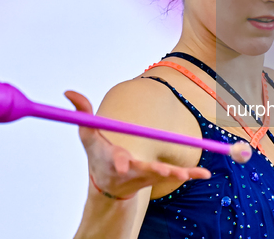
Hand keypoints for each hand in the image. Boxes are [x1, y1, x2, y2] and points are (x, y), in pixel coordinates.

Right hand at [64, 90, 210, 199]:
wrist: (109, 182)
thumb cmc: (98, 154)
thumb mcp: (88, 134)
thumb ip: (82, 112)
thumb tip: (68, 91)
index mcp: (113, 159)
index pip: (115, 160)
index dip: (118, 161)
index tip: (121, 163)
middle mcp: (131, 170)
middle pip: (143, 170)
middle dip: (152, 171)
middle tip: (163, 171)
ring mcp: (146, 174)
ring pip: (162, 175)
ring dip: (175, 174)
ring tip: (187, 174)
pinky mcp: (158, 176)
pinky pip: (177, 175)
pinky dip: (191, 174)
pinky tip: (205, 174)